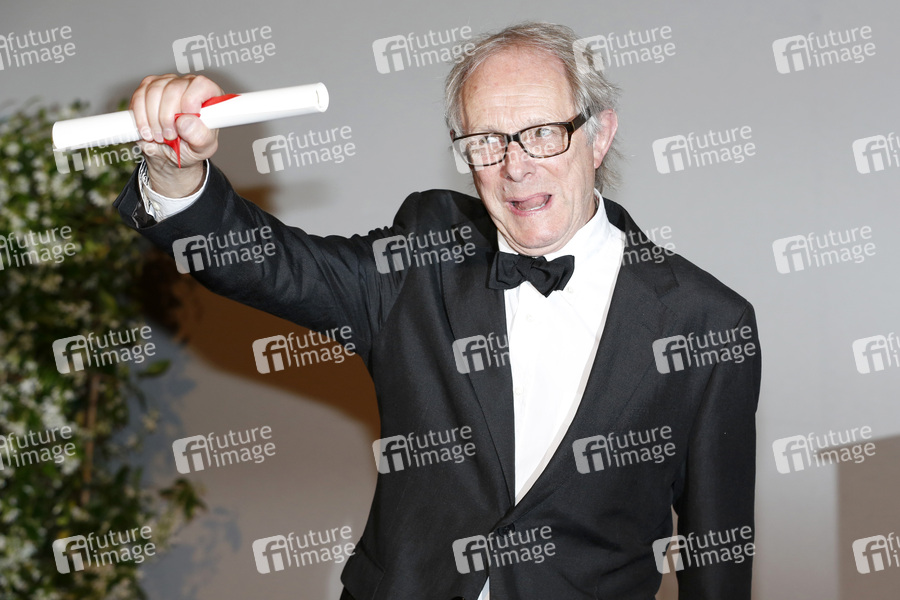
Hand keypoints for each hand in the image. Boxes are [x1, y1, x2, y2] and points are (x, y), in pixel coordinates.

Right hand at [130, 74, 222, 196]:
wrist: (170, 153)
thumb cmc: (190, 147)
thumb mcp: (202, 148)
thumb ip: (200, 137)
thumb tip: (185, 122)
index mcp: (208, 96)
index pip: (201, 85)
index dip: (191, 101)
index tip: (183, 121)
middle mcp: (187, 85)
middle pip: (173, 89)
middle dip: (168, 117)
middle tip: (170, 136)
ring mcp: (166, 83)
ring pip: (154, 91)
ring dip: (153, 119)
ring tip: (159, 136)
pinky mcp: (147, 88)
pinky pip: (139, 97)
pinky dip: (141, 117)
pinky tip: (147, 131)